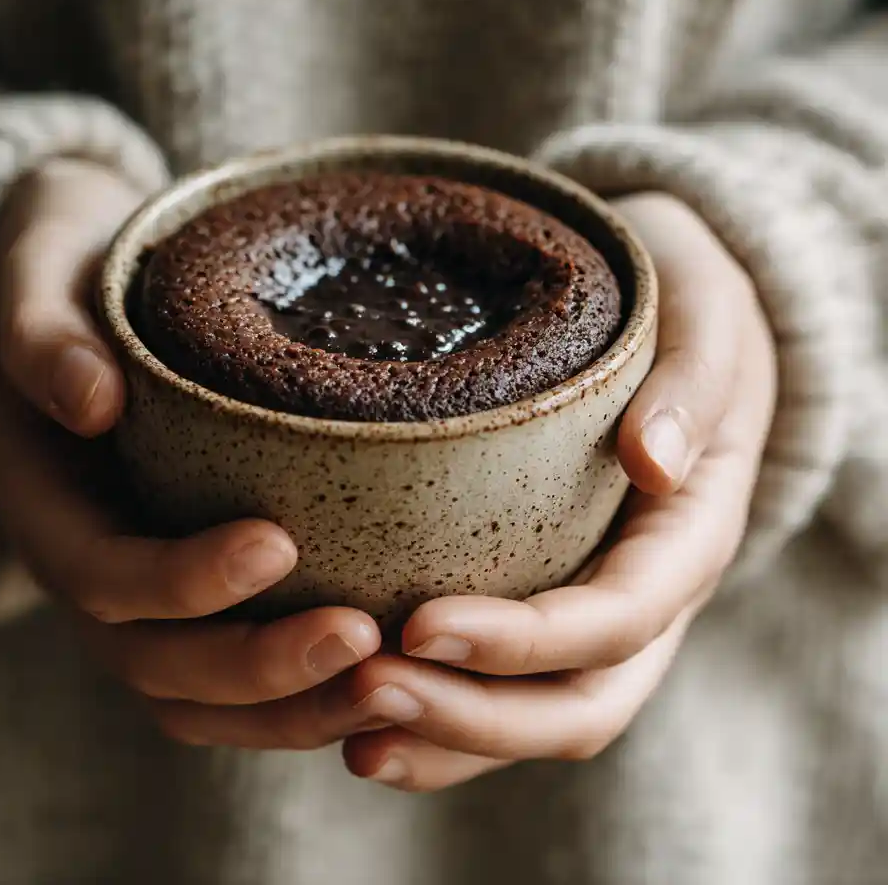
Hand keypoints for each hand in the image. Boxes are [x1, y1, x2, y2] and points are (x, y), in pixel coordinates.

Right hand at [0, 159, 380, 747]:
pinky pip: (246, 682)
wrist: (89, 294)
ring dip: (298, 708)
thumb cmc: (72, 279)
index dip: (182, 580)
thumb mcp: (37, 279)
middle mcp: (95, 573)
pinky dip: (310, 697)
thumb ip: (43, 336)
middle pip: (161, 666)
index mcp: (48, 509)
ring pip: (207, 699)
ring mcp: (149, 600)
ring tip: (397, 685)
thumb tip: (89, 400)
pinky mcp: (204, 599)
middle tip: (365, 638)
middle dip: (261, 666)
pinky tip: (392, 676)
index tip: (278, 543)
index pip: (103, 577)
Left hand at [342, 193, 776, 791]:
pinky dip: (440, 724)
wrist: (679, 329)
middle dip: (472, 715)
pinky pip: (502, 691)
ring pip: (534, 719)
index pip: (618, 618)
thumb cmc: (686, 315)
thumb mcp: (707, 321)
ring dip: (445, 740)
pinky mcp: (545, 608)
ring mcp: (597, 618)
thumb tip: (655, 462)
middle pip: (576, 704)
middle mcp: (648, 600)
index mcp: (690, 539)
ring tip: (349, 734)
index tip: (421, 624)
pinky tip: (357, 720)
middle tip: (363, 687)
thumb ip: (696, 382)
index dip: (524, 639)